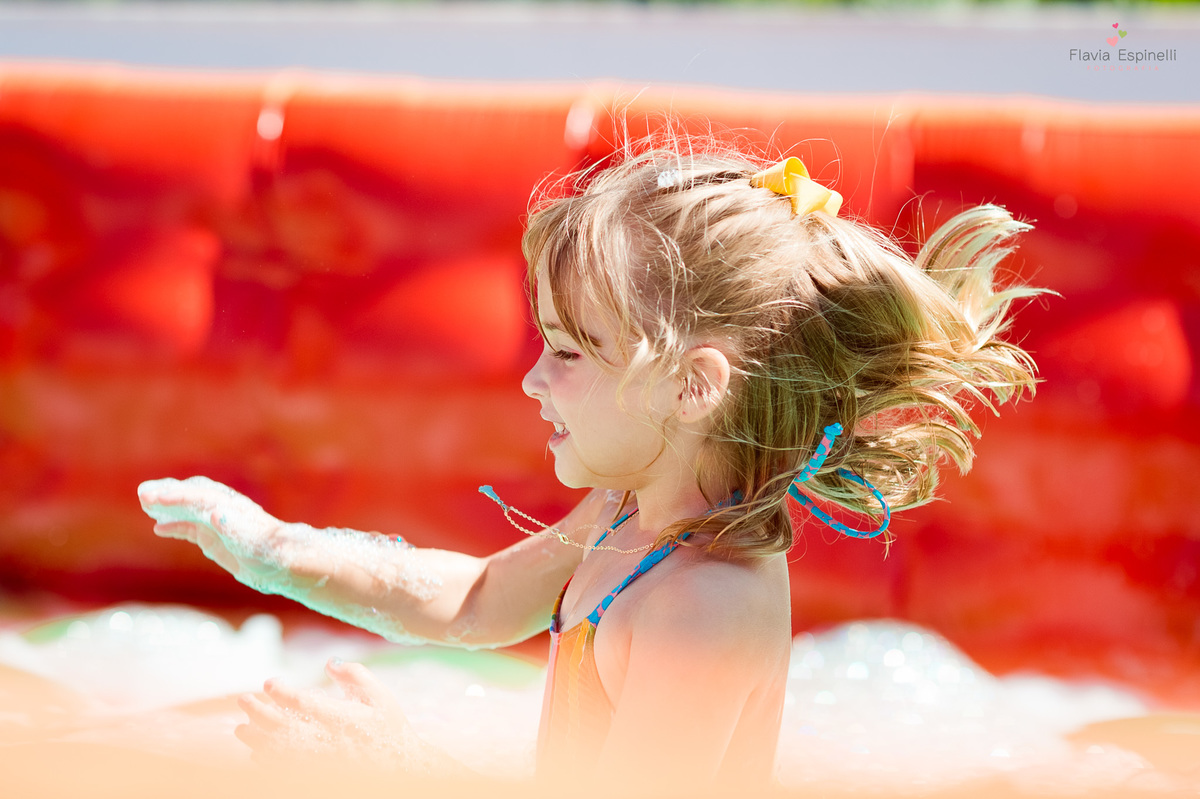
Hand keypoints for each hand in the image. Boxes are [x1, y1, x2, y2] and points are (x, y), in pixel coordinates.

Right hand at [138, 476, 295, 584]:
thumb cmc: (270, 551)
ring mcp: (218, 523)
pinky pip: (190, 527)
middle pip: (191, 495)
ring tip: (144, 504)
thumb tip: (215, 513)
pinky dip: (174, 525)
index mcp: (230, 506)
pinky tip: (158, 527)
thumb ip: (233, 527)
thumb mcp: (251, 541)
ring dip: (167, 506)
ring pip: (187, 509)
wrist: (284, 563)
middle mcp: (222, 510)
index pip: (197, 496)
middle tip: (143, 494)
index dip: (174, 496)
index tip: (150, 497)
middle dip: (168, 494)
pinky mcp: (215, 538)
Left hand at [236, 659, 418, 770]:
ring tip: (241, 727)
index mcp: (341, 719)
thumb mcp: (380, 697)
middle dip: (258, 712)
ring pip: (276, 752)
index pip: (302, 702)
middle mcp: (326, 742)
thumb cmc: (390, 730)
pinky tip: (257, 754)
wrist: (402, 770)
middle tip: (243, 700)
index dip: (280, 691)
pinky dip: (265, 762)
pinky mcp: (313, 777)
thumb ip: (355, 675)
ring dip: (255, 738)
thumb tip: (329, 662)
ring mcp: (318, 763)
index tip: (269, 682)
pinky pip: (281, 772)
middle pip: (281, 726)